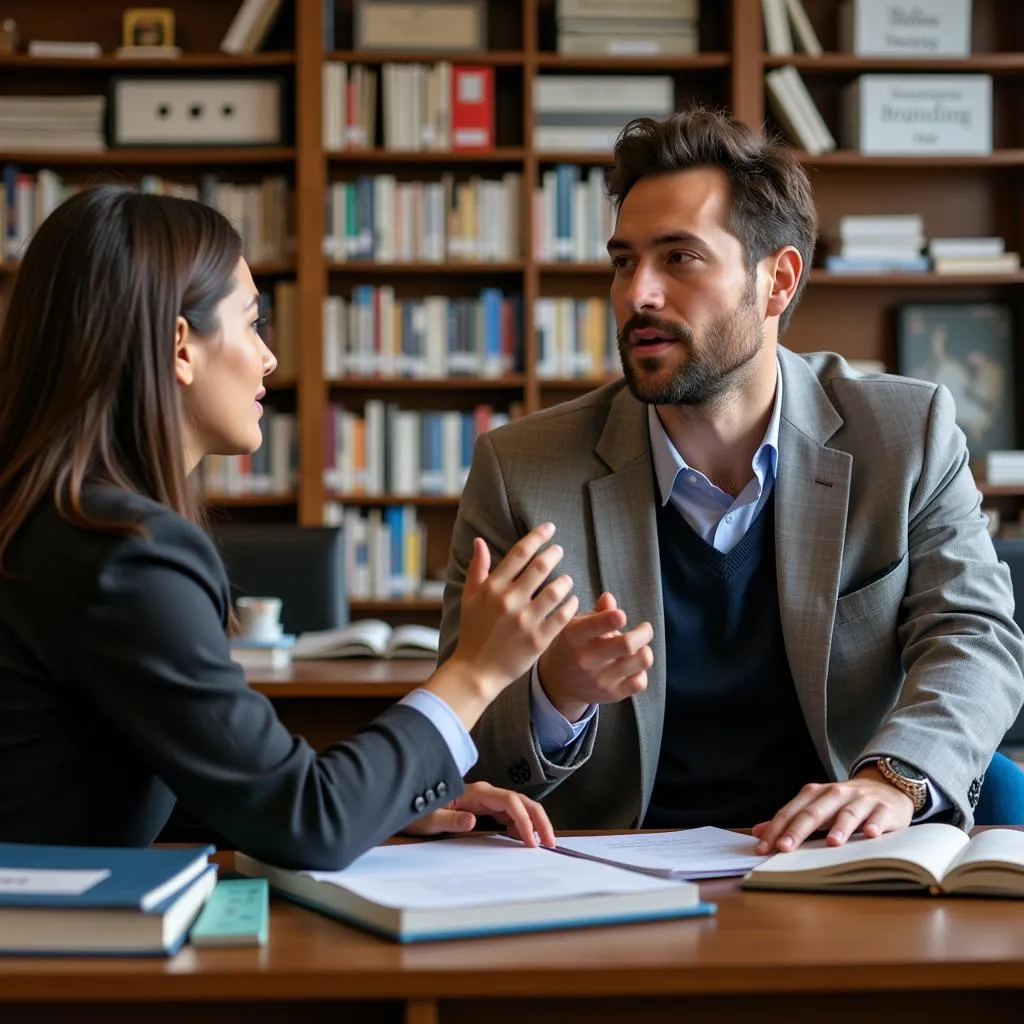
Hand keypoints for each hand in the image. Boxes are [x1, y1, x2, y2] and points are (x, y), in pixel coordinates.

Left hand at [402, 781, 556, 847]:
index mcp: (475, 792)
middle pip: (521, 800)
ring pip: (518, 805)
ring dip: (533, 821)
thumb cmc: (417, 810)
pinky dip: (521, 823)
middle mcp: (484, 792)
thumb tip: (473, 821)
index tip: (531, 841)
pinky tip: (524, 837)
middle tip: (551, 842)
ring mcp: (484, 798)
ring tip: (544, 842)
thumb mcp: (429, 819)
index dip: (524, 820)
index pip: (509, 801)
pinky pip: (509, 811)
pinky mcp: (483, 805)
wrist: (408, 801)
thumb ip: (450, 820)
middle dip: (539, 819)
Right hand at [448, 522, 577, 699]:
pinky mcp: (538, 640)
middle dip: (554, 554)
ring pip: (556, 590)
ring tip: (566, 578)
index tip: (549, 529)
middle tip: (560, 550)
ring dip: (565, 580)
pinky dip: (571, 604)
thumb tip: (479, 541)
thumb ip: (478, 568)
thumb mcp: (469, 598)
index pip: (520, 553)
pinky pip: (562, 616)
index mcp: (492, 588)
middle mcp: (509, 601)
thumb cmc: (473, 632)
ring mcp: (525, 621)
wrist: (476, 671)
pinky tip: (572, 600)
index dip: (537, 537)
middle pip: (541, 567)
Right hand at [536, 592, 652, 722]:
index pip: (596, 625)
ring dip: (646, 651)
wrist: (557, 684)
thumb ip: (597, 612)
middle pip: (627, 644)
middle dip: (643, 632)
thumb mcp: (576, 625)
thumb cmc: (572, 646)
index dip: (614, 618)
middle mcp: (587, 658)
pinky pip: (640, 682)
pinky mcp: (612, 694)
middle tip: (644, 628)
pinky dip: (642, 671)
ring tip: (640, 648)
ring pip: (640, 662)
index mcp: (575, 635)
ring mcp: (600, 679)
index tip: (622, 616)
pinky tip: (633, 666)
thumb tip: (609, 598)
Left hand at [751, 766, 913, 853]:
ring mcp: (861, 800)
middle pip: (814, 812)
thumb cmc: (845, 802)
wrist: (885, 786)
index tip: (763, 848)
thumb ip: (789, 819)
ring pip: (848, 813)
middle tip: (785, 848)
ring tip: (832, 843)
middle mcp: (836, 794)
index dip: (776, 829)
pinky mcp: (884, 808)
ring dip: (840, 827)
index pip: (792, 811)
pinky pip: (879, 816)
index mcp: (816, 793)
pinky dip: (875, 825)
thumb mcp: (817, 807)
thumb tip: (758, 832)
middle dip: (798, 830)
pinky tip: (871, 835)